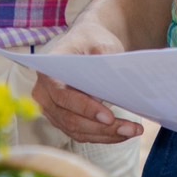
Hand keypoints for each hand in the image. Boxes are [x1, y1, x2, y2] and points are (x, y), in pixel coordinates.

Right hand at [30, 20, 142, 144]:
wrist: (86, 43)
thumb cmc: (92, 40)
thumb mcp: (101, 42)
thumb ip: (105, 60)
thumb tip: (114, 86)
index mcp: (48, 71)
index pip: (62, 95)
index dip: (85, 108)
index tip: (109, 117)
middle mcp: (44, 93)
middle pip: (70, 118)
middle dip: (101, 128)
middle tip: (129, 128)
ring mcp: (51, 109)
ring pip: (76, 129)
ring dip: (105, 135)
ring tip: (132, 131)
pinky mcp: (61, 119)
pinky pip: (80, 132)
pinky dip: (101, 135)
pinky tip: (122, 133)